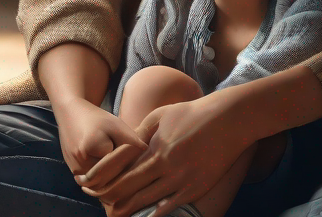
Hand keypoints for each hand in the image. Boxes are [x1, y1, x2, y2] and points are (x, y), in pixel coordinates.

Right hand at [52, 97, 148, 177]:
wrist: (70, 113)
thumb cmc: (96, 117)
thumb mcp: (115, 123)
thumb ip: (130, 137)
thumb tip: (146, 149)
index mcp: (91, 145)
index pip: (116, 162)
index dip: (128, 161)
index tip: (139, 157)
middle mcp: (80, 159)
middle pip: (107, 176)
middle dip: (121, 174)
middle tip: (136, 171)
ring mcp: (74, 167)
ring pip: (98, 182)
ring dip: (111, 178)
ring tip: (125, 172)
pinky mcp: (72, 170)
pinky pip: (91, 181)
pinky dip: (101, 178)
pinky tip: (111, 172)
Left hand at [74, 94, 258, 216]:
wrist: (228, 120)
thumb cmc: (192, 114)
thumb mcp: (161, 116)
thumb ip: (140, 133)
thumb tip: (124, 148)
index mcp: (155, 149)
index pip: (123, 173)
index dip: (106, 184)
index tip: (93, 189)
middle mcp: (167, 167)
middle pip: (132, 191)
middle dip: (112, 200)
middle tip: (101, 207)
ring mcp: (183, 180)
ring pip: (149, 202)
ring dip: (131, 209)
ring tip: (116, 215)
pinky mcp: (197, 188)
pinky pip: (172, 206)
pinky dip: (157, 213)